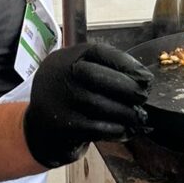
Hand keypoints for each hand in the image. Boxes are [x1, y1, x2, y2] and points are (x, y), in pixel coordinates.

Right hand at [24, 43, 152, 168]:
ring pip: (101, 105)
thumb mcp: (76, 76)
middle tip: (144, 97)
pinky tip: (126, 130)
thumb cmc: (68, 98)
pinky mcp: (63, 126)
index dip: (126, 63)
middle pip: (100, 77)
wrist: (37, 130)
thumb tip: (142, 79)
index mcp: (65, 58)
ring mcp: (59, 101)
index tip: (146, 76)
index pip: (99, 52)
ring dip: (127, 112)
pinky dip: (117, 130)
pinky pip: (97, 127)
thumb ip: (102, 71)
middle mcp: (58, 75)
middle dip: (129, 88)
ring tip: (139, 116)